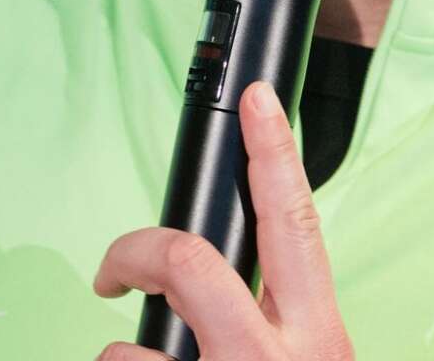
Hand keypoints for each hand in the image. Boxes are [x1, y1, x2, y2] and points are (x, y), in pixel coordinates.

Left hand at [92, 81, 353, 359]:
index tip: (256, 98)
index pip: (296, 223)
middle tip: (114, 270)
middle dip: (139, 250)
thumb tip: (230, 293)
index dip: (276, 154)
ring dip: (122, 348)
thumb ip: (284, 325)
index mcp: (320, 335)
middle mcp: (279, 355)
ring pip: (143, 329)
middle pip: (191, 259)